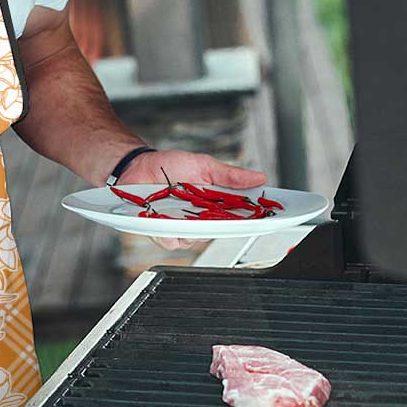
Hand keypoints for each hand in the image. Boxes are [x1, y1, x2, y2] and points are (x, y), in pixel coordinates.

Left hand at [120, 149, 267, 250]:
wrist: (137, 166)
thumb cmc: (169, 166)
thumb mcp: (203, 165)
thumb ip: (229, 175)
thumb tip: (259, 177)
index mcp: (214, 204)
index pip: (240, 216)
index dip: (255, 219)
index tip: (268, 217)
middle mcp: (200, 219)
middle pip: (220, 232)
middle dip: (224, 226)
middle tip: (223, 215)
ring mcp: (181, 227)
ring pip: (195, 240)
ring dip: (192, 228)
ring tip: (186, 212)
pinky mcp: (161, 232)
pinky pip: (170, 240)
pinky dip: (169, 232)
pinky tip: (166, 221)